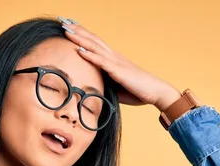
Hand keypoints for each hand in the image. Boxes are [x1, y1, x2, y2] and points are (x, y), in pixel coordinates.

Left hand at [59, 18, 181, 110]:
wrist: (156, 92)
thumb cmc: (137, 91)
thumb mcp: (116, 87)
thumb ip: (104, 84)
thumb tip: (92, 88)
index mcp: (113, 59)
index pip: (95, 43)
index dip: (82, 34)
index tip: (69, 26)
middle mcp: (114, 56)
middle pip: (92, 39)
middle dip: (77, 30)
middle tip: (63, 20)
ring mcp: (116, 62)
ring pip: (95, 47)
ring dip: (79, 38)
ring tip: (66, 29)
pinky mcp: (119, 72)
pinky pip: (102, 62)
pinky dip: (90, 56)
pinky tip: (80, 50)